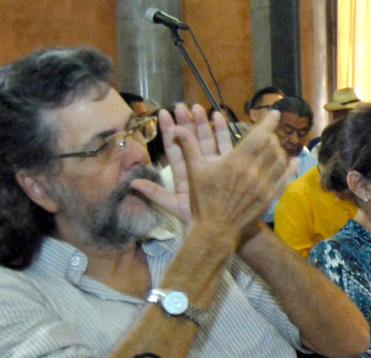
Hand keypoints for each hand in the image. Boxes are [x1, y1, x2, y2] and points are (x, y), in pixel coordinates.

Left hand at [131, 105, 233, 221]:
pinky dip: (222, 132)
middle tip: (181, 105)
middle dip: (185, 122)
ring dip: (202, 124)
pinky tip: (218, 118)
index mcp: (183, 175)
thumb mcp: (175, 207)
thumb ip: (155, 194)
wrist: (225, 230)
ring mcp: (214, 166)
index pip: (173, 149)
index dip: (167, 132)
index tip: (162, 114)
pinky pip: (225, 146)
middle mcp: (198, 167)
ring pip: (207, 141)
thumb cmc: (199, 221)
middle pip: (190, 141)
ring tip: (199, 108)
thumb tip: (132, 184)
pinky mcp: (229, 167)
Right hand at [161, 105, 291, 247]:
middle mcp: (253, 171)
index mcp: (236, 161)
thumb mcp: (195, 172)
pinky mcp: (270, 197)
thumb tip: (176, 129)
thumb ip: (188, 147)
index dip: (269, 122)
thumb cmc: (203, 200)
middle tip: (268, 131)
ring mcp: (264, 185)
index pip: (259, 135)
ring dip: (279, 149)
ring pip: (280, 159)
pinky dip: (290, 166)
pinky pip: (285, 177)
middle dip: (271, 135)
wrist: (216, 230)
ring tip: (274, 145)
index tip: (275, 113)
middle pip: (271, 145)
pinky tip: (292, 160)